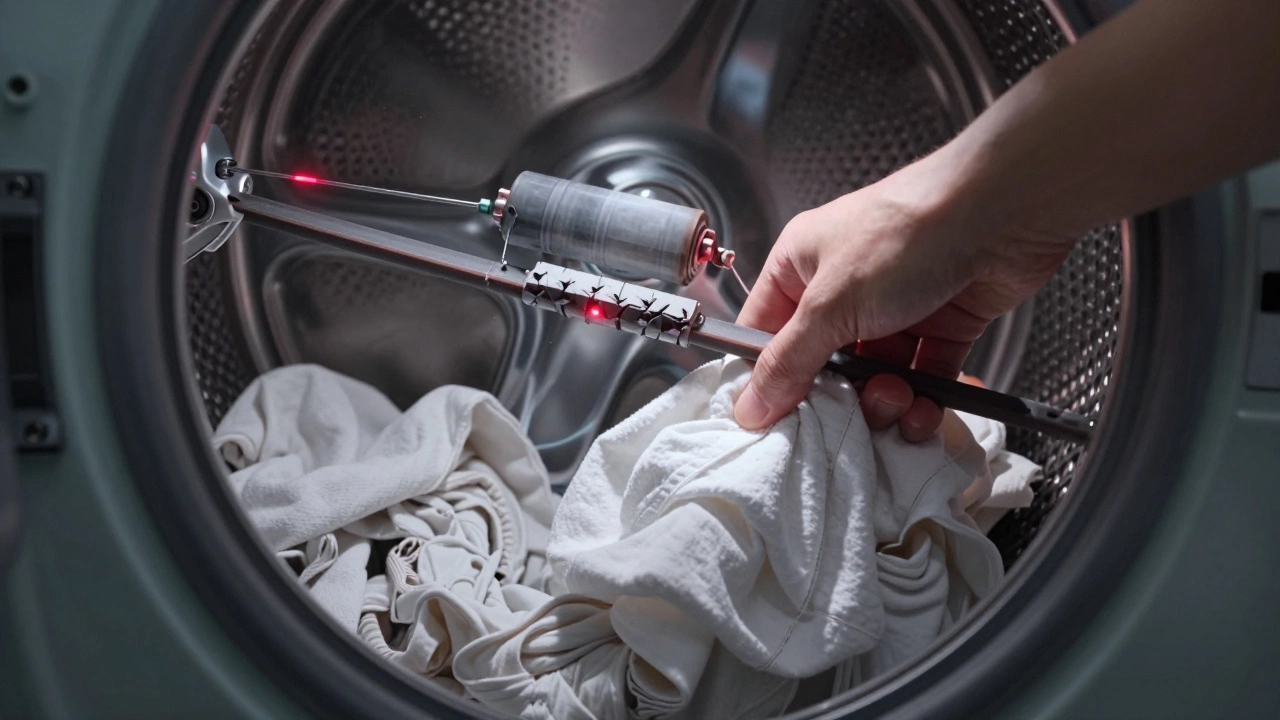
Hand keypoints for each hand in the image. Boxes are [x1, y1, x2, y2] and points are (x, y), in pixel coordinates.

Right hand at [733, 157, 1074, 439]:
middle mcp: (844, 286)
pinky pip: (921, 376)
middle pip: (823, 364)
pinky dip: (923, 400)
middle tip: (849, 410)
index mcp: (801, 266)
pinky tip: (925, 410)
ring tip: (900, 398)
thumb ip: (788, 361)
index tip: (773, 421)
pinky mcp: (941, 324)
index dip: (766, 379)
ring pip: (874, 376)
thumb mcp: (830, 304)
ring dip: (886, 401)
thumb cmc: (908, 233)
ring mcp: (894, 306)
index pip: (765, 333)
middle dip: (838, 396)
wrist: (1004, 212)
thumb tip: (750, 405)